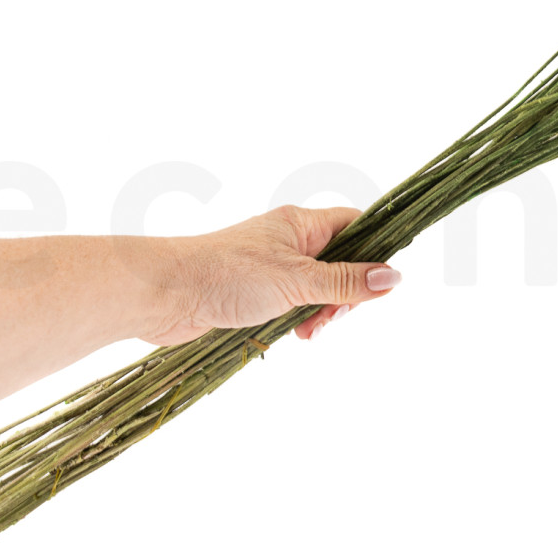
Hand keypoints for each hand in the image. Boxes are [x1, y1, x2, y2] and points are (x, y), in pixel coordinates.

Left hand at [140, 205, 400, 345]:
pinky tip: (294, 333)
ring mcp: (272, 266)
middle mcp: (289, 240)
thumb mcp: (298, 280)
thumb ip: (346, 282)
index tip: (378, 285)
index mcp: (301, 224)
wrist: (164, 293)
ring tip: (308, 330)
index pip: (356, 224)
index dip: (374, 250)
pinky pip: (293, 303)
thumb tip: (393, 277)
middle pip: (341, 262)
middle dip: (344, 295)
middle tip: (330, 317)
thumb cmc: (227, 275)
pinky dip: (299, 318)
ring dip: (321, 311)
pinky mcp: (255, 291)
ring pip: (317, 288)